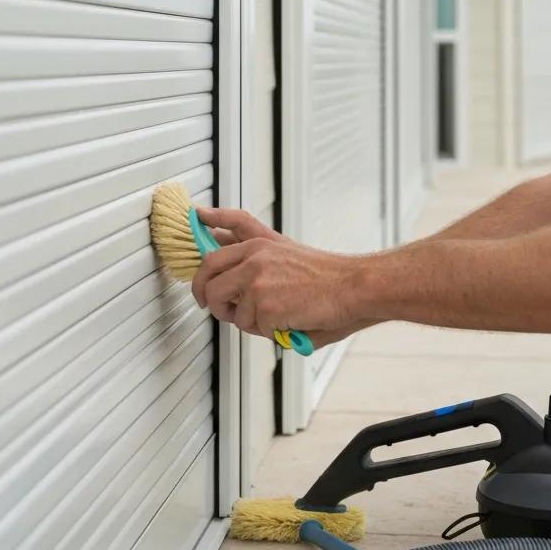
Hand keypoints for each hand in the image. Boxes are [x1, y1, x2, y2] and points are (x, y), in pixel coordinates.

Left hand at [190, 207, 368, 346]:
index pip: (230, 224)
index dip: (209, 221)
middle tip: (209, 304)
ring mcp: (256, 281)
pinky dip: (268, 332)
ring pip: (227, 308)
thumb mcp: (289, 255)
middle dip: (203, 293)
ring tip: (272, 317)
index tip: (197, 217)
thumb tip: (233, 276)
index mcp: (262, 243)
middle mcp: (254, 257)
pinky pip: (250, 327)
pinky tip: (288, 321)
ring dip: (244, 320)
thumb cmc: (328, 278)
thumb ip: (258, 261)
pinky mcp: (263, 305)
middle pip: (207, 271)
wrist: (353, 288)